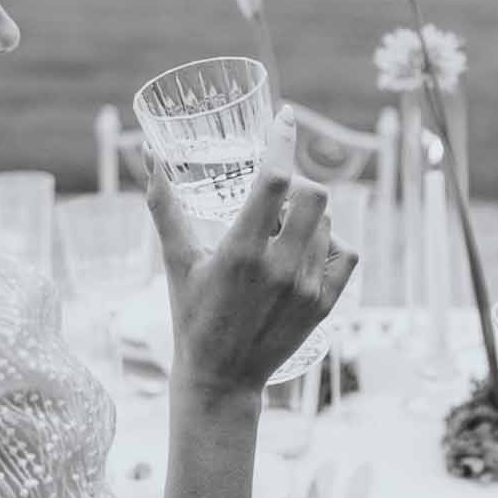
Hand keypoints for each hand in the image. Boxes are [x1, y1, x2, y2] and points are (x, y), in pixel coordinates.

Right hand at [146, 107, 358, 396]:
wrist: (221, 379)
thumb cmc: (192, 317)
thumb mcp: (176, 261)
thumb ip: (164, 208)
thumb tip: (149, 159)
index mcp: (240, 251)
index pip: (274, 180)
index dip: (281, 141)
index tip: (284, 118)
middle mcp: (280, 268)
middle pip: (315, 195)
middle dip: (297, 184)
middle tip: (275, 199)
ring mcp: (307, 288)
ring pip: (328, 223)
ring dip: (309, 216)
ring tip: (280, 233)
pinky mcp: (325, 305)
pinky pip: (347, 254)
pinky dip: (332, 242)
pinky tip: (308, 249)